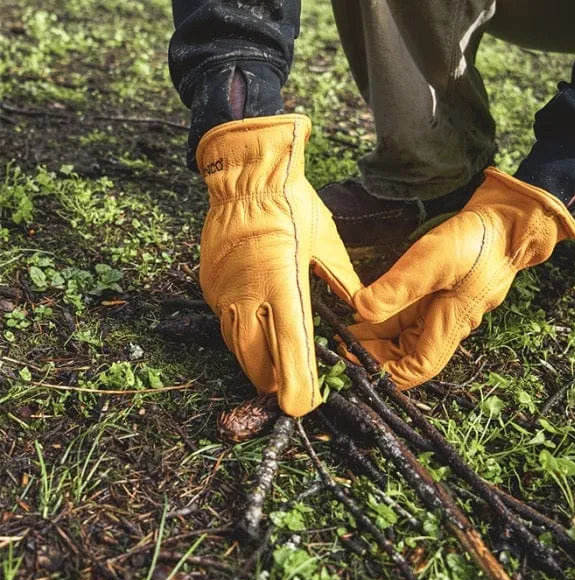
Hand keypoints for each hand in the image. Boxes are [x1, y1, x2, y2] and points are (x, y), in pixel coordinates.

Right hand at [198, 114, 361, 416]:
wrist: (244, 175)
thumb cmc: (291, 203)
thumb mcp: (327, 241)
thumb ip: (342, 279)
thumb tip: (359, 305)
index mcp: (283, 282)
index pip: (291, 345)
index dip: (297, 381)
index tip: (302, 405)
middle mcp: (248, 293)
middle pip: (257, 358)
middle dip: (274, 381)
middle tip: (289, 393)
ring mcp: (224, 291)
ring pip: (237, 346)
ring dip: (255, 364)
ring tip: (272, 377)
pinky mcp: (210, 285)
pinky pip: (225, 324)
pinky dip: (241, 339)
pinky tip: (254, 341)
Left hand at [347, 168, 574, 387]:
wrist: (506, 220)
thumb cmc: (478, 242)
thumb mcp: (432, 261)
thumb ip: (396, 288)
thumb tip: (361, 310)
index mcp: (450, 324)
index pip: (419, 366)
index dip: (389, 373)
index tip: (357, 364)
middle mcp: (446, 323)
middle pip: (407, 354)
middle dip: (375, 354)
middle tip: (342, 346)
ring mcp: (443, 308)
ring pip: (405, 334)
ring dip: (377, 336)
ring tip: (346, 331)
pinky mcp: (439, 293)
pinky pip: (408, 314)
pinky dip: (386, 316)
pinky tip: (366, 310)